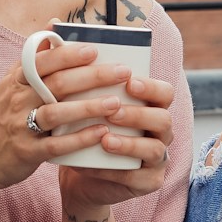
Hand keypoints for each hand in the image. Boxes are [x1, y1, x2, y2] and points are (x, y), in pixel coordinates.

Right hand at [0, 41, 140, 201]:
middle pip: (56, 84)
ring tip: (115, 102)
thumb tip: (54, 24)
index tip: (94, 50)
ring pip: (57, 113)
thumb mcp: (12, 83)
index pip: (42, 61)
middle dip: (91, 76)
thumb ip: (34, 57)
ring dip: (88, 107)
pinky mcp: (28, 152)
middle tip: (121, 72)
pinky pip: (56, 144)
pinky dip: (80, 138)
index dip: (68, 55)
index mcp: (16, 81)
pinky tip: (101, 133)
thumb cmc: (4, 116)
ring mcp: (22, 127)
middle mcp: (18, 101)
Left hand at [58, 69, 176, 220]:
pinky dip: (112, 171)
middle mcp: (160, 132)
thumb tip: (57, 39)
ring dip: (129, 144)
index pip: (164, 93)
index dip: (151, 87)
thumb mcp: (86, 109)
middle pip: (164, 119)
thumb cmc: (85, 134)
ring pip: (155, 149)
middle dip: (138, 114)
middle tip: (112, 112)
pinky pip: (136, 177)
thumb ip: (86, 84)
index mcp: (151, 108)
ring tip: (105, 140)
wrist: (80, 177)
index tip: (128, 81)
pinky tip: (90, 165)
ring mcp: (157, 159)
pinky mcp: (149, 182)